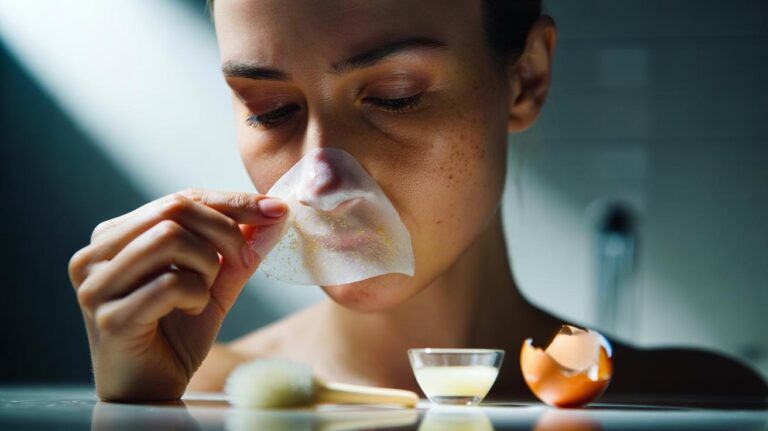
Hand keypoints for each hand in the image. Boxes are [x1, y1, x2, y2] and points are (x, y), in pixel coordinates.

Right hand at [68, 189, 286, 401]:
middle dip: (225, 231)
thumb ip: (236, 249)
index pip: (180, 199)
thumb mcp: (213, 283)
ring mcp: (96, 285)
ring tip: (206, 291)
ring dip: (208, 265)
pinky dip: (196, 294)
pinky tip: (192, 311)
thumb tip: (272, 215)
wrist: (150, 391)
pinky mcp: (110, 316)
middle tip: (245, 259)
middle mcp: (95, 254)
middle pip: (173, 209)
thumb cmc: (176, 334)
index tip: (275, 209)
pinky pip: (170, 284)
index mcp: (115, 237)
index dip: (232, 202)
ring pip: (170, 238)